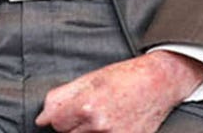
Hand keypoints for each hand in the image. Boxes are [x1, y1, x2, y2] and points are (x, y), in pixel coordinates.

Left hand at [35, 51, 202, 132]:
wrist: (161, 82)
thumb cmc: (127, 76)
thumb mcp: (90, 78)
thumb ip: (61, 97)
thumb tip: (42, 118)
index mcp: (87, 106)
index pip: (55, 123)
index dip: (59, 115)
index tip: (68, 110)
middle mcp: (100, 126)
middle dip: (73, 124)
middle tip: (89, 110)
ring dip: (88, 131)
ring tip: (103, 115)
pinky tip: (113, 122)